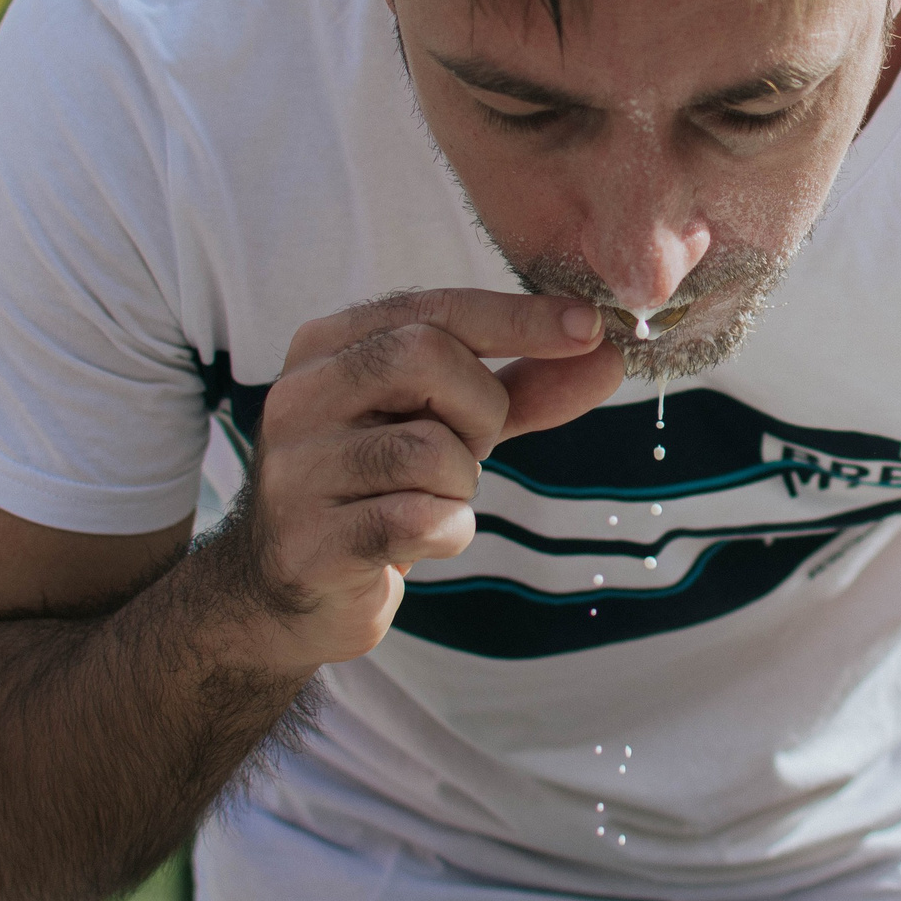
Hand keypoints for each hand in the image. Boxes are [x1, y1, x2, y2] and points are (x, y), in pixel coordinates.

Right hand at [228, 290, 622, 671]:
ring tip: (427, 500)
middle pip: (424, 357)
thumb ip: (523, 387)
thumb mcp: (451, 424)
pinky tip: (416, 540)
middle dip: (480, 408)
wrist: (293, 591)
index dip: (518, 317)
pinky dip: (445, 532)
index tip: (591, 328)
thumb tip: (607, 355)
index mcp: (328, 346)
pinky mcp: (309, 541)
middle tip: (473, 447)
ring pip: (428, 449)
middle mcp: (300, 394)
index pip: (432, 308)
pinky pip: (419, 519)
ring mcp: (296, 469)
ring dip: (460, 483)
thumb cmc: (380, 488)